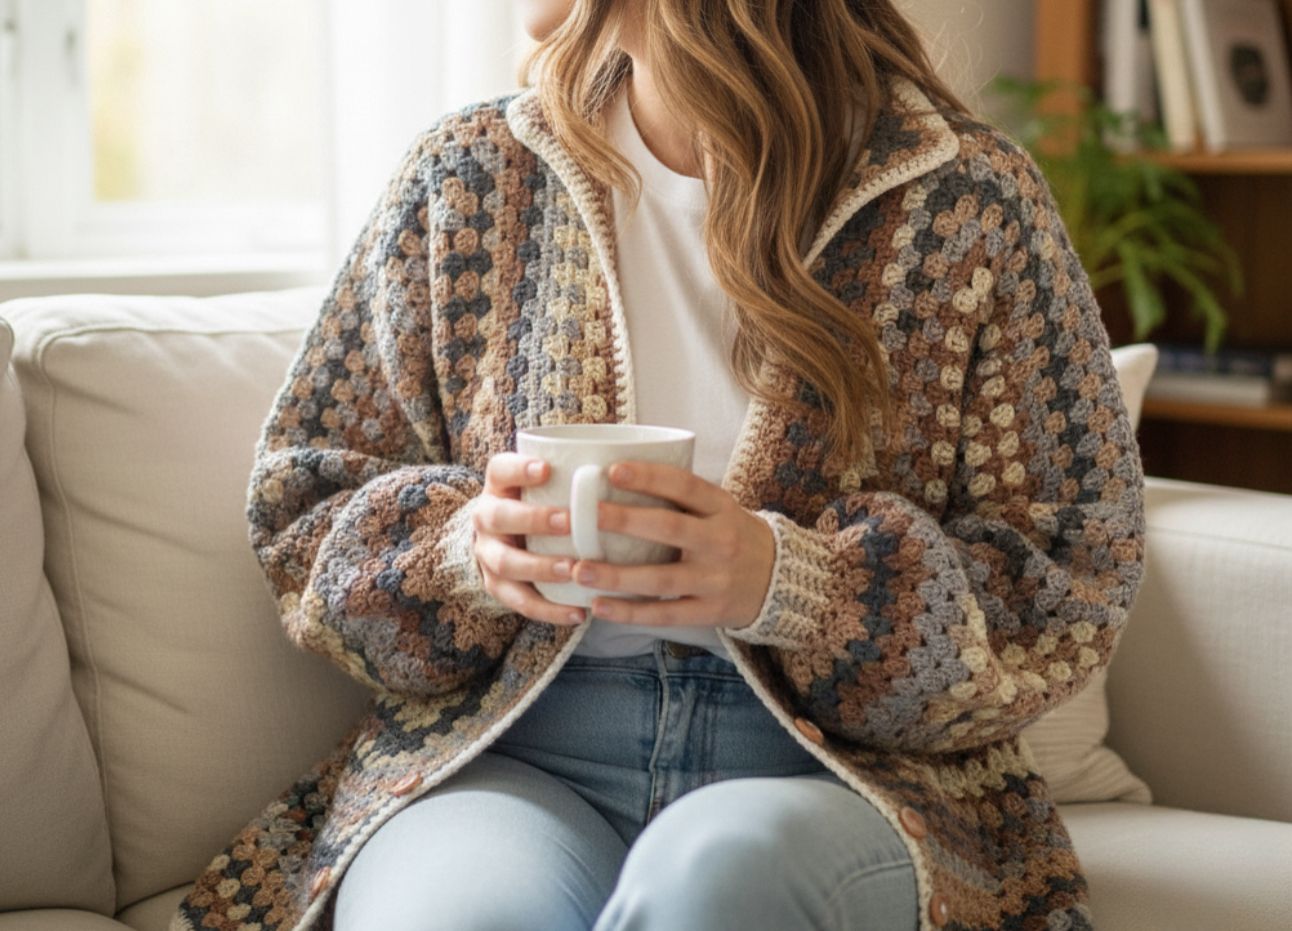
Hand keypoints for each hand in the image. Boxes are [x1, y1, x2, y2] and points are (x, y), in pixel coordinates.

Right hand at [472, 453, 586, 626]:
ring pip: (505, 563)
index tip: (547, 468)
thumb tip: (633, 458)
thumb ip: (574, 475)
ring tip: (570, 570)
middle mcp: (487, 518)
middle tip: (568, 522)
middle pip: (498, 517)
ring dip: (539, 567)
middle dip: (533, 520)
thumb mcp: (547, 483)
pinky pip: (519, 601)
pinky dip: (548, 609)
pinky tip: (578, 613)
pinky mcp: (497, 587)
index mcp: (500, 486)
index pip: (500, 469)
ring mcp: (488, 554)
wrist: (505, 538)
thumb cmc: (542, 503)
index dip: (520, 469)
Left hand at [571, 461, 774, 629]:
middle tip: (585, 516)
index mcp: (722, 508)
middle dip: (624, 521)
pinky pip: (665, 614)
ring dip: (617, 575)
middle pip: (669, 528)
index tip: (612, 470)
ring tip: (579, 569)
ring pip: (661, 578)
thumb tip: (617, 477)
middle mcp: (720, 542)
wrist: (784, 582)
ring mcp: (715, 580)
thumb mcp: (721, 509)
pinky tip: (599, 606)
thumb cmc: (735, 537)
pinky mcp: (709, 612)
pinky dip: (630, 613)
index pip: (685, 486)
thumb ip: (682, 498)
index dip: (650, 477)